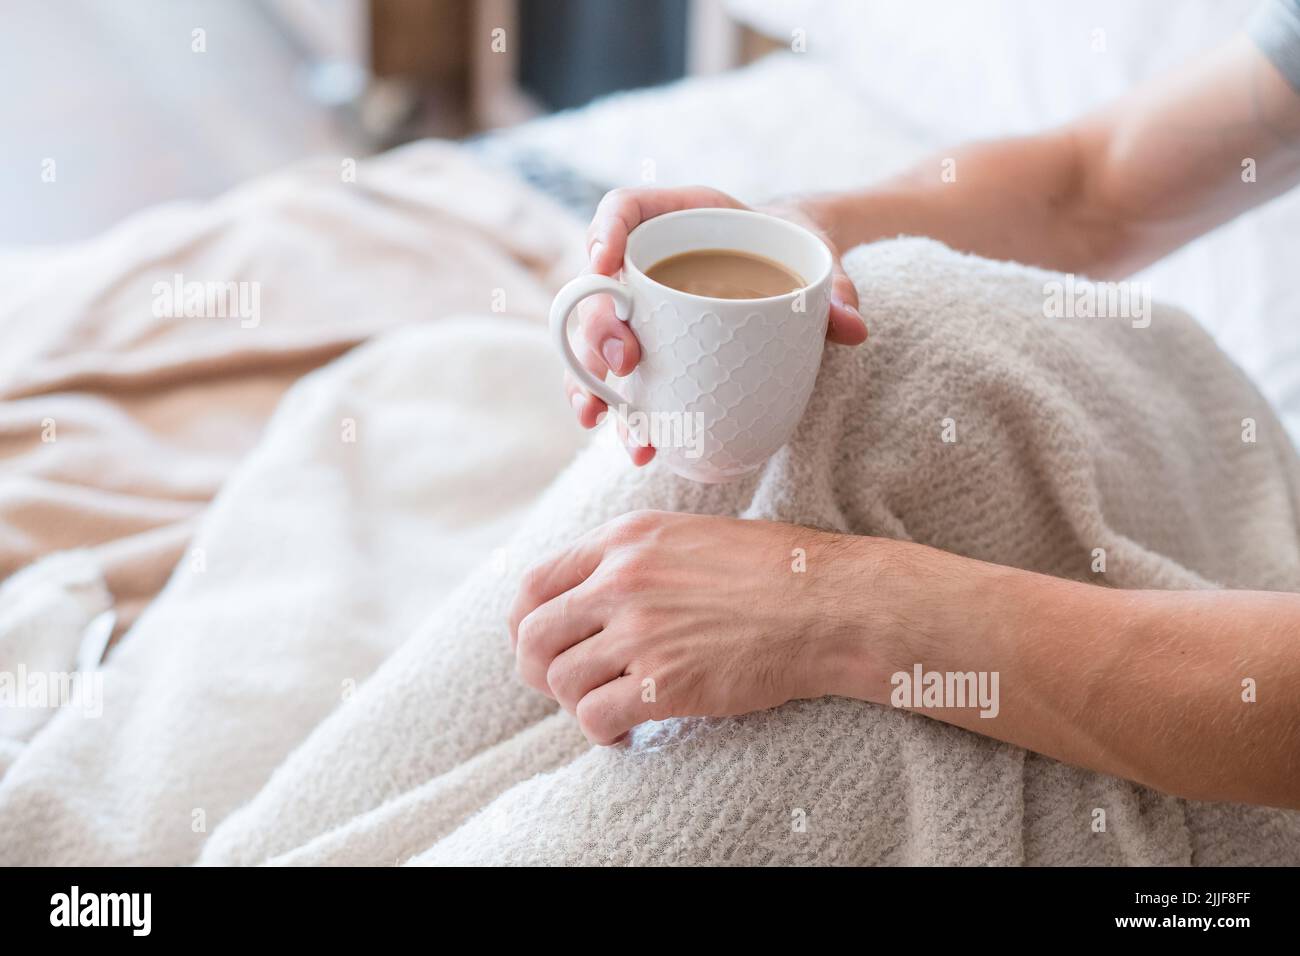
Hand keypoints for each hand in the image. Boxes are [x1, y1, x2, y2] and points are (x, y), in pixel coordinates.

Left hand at [507, 510, 883, 744]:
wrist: (830, 604)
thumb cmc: (774, 570)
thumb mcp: (689, 536)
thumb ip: (634, 557)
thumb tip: (588, 594)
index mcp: (626, 539)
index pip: (535, 584)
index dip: (524, 623)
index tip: (539, 643)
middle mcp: (622, 580)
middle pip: (534, 636)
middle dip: (537, 669)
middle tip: (564, 685)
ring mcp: (641, 632)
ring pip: (560, 681)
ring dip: (575, 703)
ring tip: (607, 706)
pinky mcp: (664, 683)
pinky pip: (595, 717)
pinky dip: (601, 731)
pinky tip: (627, 728)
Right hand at [566, 187, 868, 464]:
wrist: (793, 275)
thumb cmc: (795, 253)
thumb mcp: (815, 259)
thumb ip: (834, 288)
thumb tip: (854, 328)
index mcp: (677, 218)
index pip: (623, 209)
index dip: (604, 231)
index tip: (603, 262)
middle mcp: (643, 264)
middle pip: (596, 288)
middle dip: (597, 328)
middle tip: (624, 362)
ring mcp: (637, 311)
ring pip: (593, 343)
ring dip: (589, 383)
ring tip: (600, 420)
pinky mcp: (647, 352)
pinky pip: (619, 381)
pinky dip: (620, 413)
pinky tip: (634, 442)